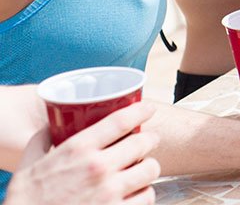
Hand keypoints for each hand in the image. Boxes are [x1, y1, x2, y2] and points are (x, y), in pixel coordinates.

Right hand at [8, 102, 159, 204]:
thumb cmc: (25, 198)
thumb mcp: (29, 163)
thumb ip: (42, 139)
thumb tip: (50, 124)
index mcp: (78, 149)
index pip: (121, 120)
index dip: (141, 110)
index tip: (149, 108)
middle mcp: (98, 168)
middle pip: (143, 142)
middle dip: (150, 139)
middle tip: (149, 140)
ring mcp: (109, 192)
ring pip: (151, 169)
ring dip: (148, 167)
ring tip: (142, 168)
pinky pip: (146, 197)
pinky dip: (144, 193)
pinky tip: (137, 191)